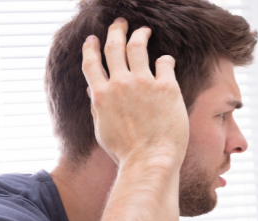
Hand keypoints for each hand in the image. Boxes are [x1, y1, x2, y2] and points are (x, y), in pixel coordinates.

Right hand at [81, 18, 188, 165]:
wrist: (150, 160)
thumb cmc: (126, 152)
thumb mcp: (103, 130)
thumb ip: (97, 108)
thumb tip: (92, 90)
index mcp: (101, 95)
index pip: (91, 62)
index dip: (91, 47)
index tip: (93, 39)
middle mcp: (120, 84)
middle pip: (114, 47)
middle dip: (116, 31)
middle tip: (120, 23)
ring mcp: (143, 83)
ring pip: (138, 47)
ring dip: (139, 35)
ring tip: (144, 30)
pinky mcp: (166, 87)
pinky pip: (165, 63)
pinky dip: (165, 59)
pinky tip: (166, 60)